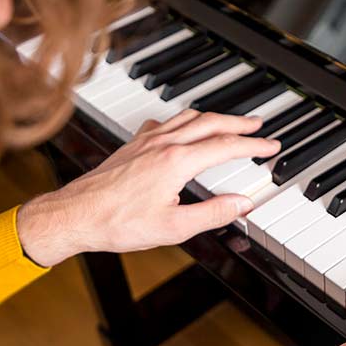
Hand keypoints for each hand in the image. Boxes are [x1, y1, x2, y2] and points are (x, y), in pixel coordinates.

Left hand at [16, 110, 279, 265]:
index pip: (225, 147)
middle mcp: (162, 144)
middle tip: (258, 126)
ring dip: (213, 118)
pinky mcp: (132, 145)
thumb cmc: (117, 222)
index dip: (253, 145)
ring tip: (228, 123)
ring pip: (187, 118)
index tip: (270, 146)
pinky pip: (164, 123)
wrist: (76, 215)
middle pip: (210, 123)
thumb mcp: (174, 227)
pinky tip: (180, 128)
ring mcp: (145, 141)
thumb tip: (241, 205)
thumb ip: (213, 214)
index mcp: (177, 162)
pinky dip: (182, 121)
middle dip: (238, 124)